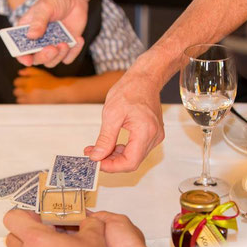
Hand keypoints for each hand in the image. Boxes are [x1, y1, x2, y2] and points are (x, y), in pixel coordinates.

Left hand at [13, 67, 71, 103]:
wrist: (60, 92)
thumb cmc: (51, 82)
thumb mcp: (40, 73)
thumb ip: (29, 71)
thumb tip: (20, 72)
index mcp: (30, 82)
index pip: (16, 82)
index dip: (19, 82)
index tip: (23, 82)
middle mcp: (29, 91)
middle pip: (16, 91)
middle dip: (20, 90)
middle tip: (26, 89)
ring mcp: (31, 100)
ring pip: (19, 99)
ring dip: (22, 97)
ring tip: (29, 95)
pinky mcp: (33, 106)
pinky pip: (24, 105)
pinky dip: (26, 103)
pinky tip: (32, 100)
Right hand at [16, 0, 86, 67]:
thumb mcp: (45, 7)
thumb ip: (38, 21)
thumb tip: (31, 36)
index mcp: (27, 32)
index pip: (20, 50)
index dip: (22, 57)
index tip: (28, 61)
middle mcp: (38, 43)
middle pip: (37, 59)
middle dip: (44, 57)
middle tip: (52, 48)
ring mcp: (52, 46)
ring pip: (52, 62)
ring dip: (59, 56)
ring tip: (65, 43)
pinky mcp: (66, 48)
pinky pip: (68, 58)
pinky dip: (74, 52)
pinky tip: (78, 39)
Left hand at [84, 55, 163, 171]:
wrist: (144, 79)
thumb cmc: (130, 90)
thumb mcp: (111, 114)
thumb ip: (105, 139)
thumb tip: (97, 156)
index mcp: (145, 132)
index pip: (130, 162)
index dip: (112, 167)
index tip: (96, 163)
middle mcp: (154, 137)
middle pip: (132, 161)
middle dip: (110, 161)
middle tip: (92, 155)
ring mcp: (155, 136)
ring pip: (133, 156)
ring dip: (114, 156)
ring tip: (96, 149)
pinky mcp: (152, 134)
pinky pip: (136, 149)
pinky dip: (121, 149)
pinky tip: (109, 144)